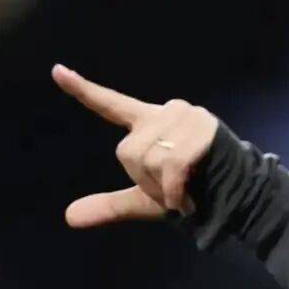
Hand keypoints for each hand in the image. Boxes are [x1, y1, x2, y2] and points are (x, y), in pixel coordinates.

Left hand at [52, 63, 218, 227]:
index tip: (56, 71)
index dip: (83, 90)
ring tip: (185, 188)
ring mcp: (186, 117)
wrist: (232, 198)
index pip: (111, 105)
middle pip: (128, 151)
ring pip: (149, 159)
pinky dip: (174, 191)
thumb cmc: (191, 191)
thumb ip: (109, 204)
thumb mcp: (145, 199)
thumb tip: (68, 217)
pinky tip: (187, 199)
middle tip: (172, 189)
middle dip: (145, 180)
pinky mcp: (202, 129)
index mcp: (149, 123)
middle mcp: (166, 112)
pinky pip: (170, 165)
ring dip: (163, 187)